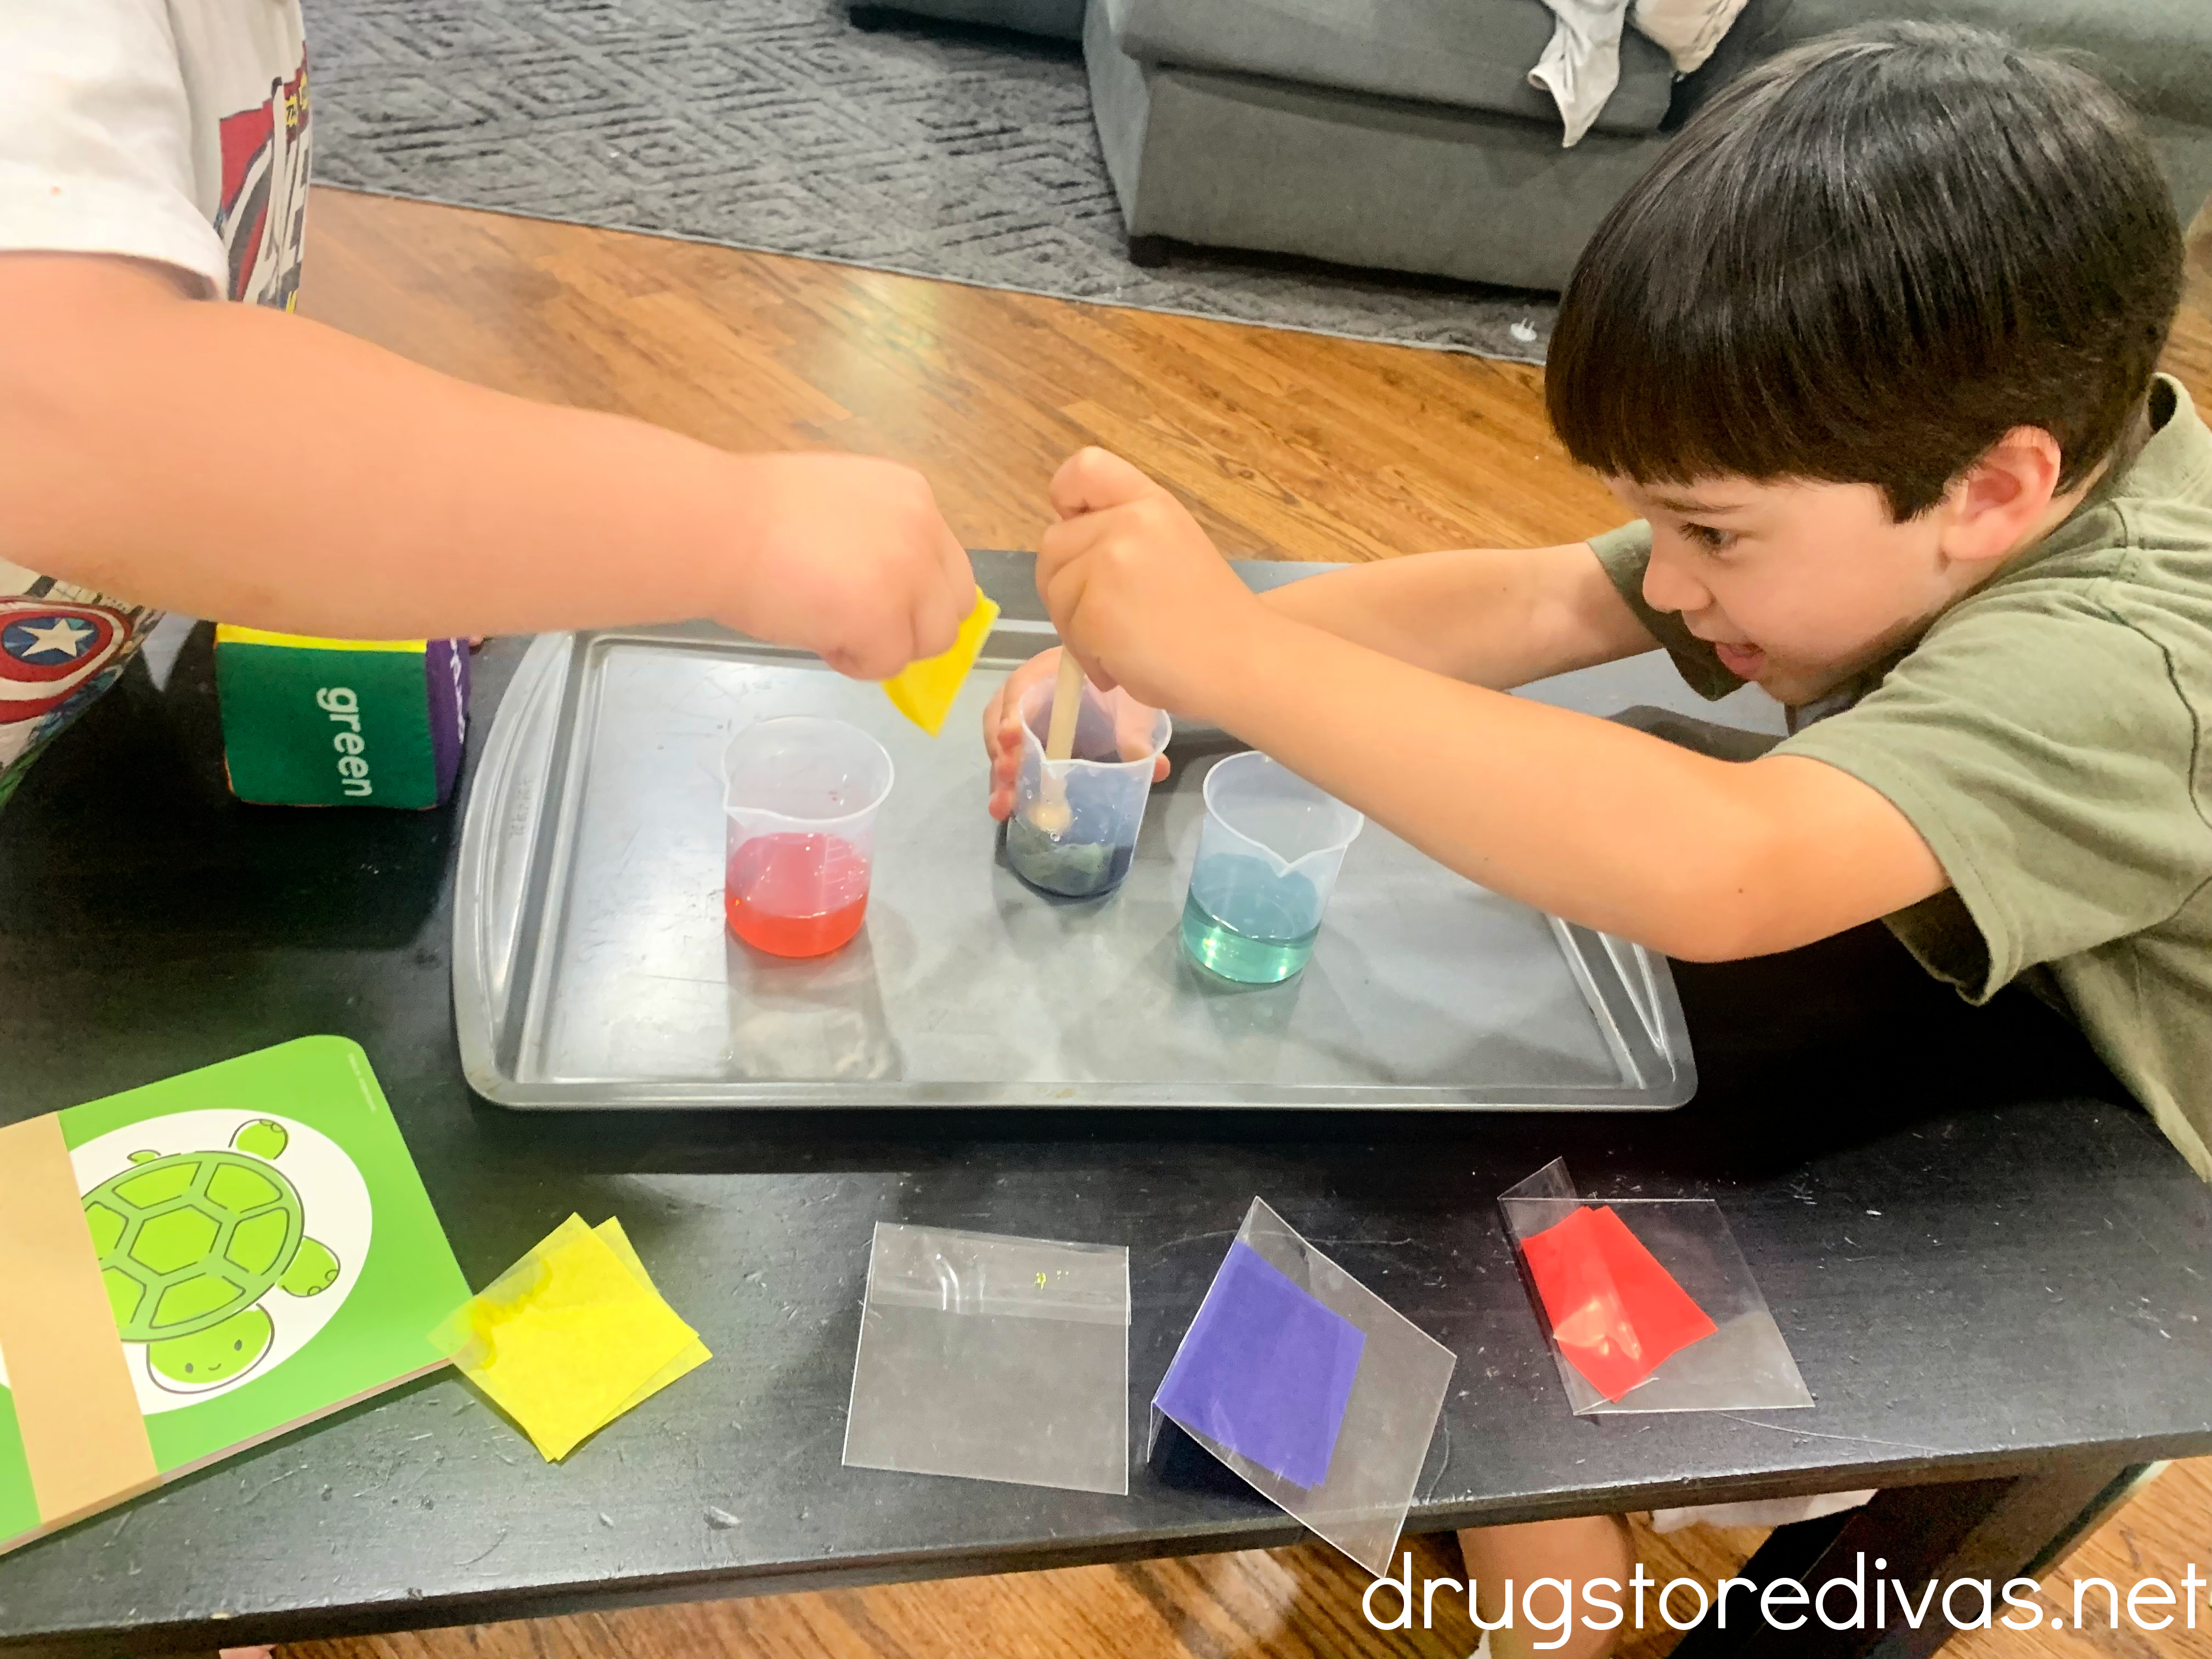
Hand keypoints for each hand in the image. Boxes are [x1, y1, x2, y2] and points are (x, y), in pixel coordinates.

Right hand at [719, 453, 972, 679]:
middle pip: (953, 606)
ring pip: (931, 641)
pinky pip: (889, 665)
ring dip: (886, 645)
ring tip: (830, 627)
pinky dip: (855, 663)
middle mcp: (923, 529)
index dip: (912, 593)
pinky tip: (815, 635)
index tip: (869, 598)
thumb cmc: (751, 514)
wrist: (716, 527)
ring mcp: (909, 575)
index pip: (946, 564)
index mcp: (913, 495)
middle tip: (857, 622)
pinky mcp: (885, 618)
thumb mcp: (837, 506)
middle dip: (911, 624)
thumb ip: (876, 537)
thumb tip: (890, 585)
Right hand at [979, 647, 1170, 820]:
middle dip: (1002, 751)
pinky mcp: (1025, 743)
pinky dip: (1008, 784)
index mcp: (1050, 672)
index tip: (1011, 739)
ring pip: (1000, 745)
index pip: (1021, 688)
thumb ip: (1136, 735)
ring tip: (1003, 805)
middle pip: (1000, 719)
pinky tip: (1007, 808)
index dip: (1012, 713)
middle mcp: (1027, 693)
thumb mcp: (1131, 707)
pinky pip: (1010, 762)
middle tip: (1009, 778)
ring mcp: (1022, 719)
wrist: (1120, 689)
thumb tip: (1155, 768)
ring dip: (1001, 775)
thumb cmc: (1120, 690)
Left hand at [1036, 448, 1271, 713]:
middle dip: (1065, 586)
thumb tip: (1070, 557)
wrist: (1243, 663)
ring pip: (1054, 591)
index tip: (1078, 530)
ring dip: (1075, 628)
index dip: (1067, 499)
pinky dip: (1088, 659)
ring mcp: (1110, 563)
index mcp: (1150, 504)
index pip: (1085, 468)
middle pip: (1053, 543)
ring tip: (1123, 649)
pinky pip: (1067, 633)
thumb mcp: (1172, 550)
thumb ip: (1124, 537)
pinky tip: (1125, 666)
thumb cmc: (1213, 621)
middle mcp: (1128, 523)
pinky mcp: (1096, 609)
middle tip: (1106, 620)